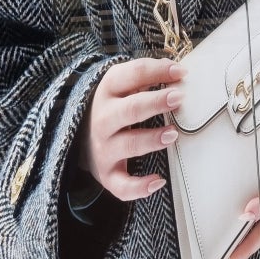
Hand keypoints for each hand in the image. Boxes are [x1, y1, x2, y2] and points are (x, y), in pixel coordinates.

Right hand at [80, 57, 185, 200]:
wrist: (78, 134)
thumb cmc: (112, 105)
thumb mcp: (120, 84)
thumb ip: (144, 76)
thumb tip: (177, 71)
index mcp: (107, 90)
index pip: (133, 75)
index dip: (157, 71)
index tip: (181, 72)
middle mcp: (103, 118)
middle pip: (130, 110)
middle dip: (155, 103)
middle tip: (178, 98)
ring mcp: (104, 148)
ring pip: (128, 144)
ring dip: (151, 139)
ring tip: (173, 134)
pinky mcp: (106, 174)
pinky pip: (122, 186)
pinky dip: (139, 187)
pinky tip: (158, 182)